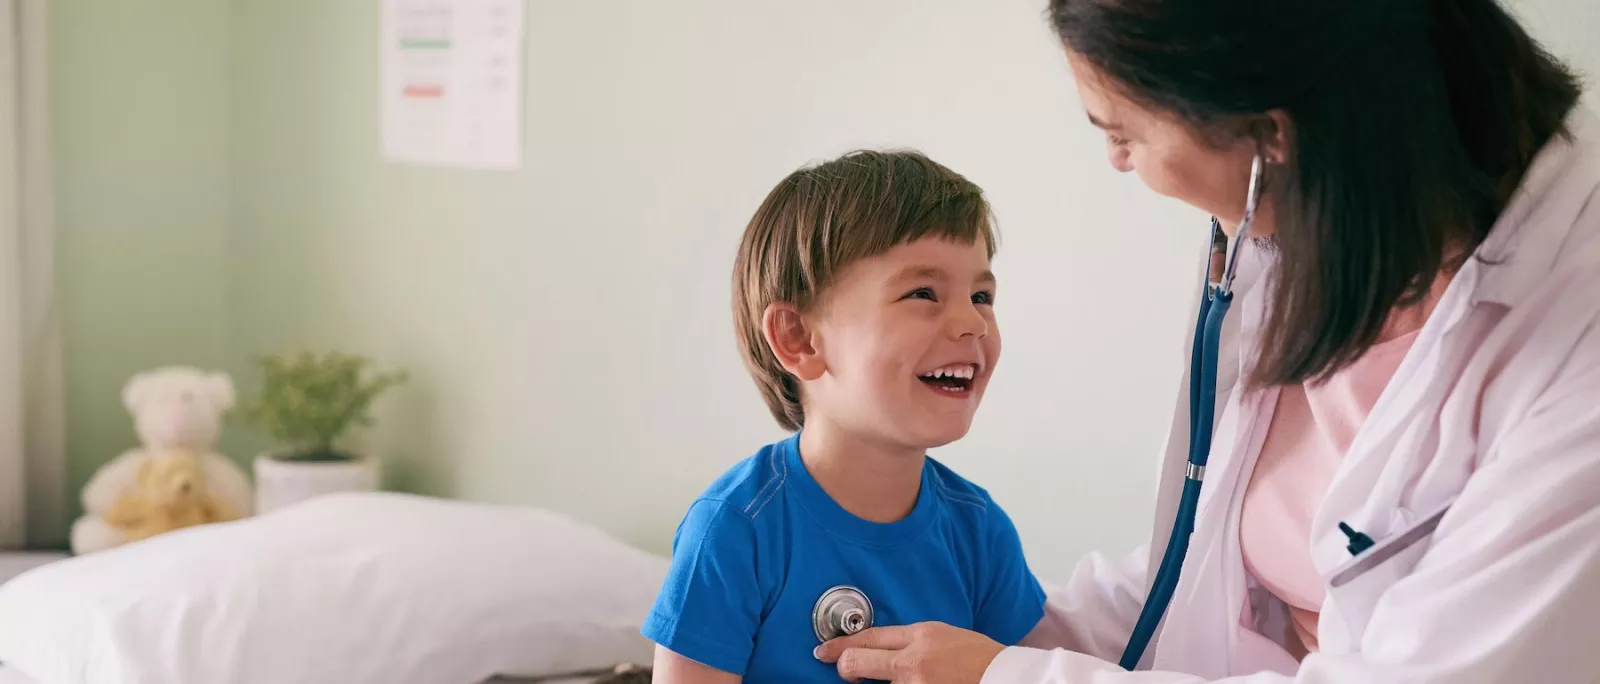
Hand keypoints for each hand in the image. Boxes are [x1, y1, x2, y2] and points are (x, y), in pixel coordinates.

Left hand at [813, 622, 1003, 683]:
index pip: (868, 638)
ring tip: (899, 679)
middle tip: (846, 672)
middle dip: (846, 668)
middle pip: (857, 663)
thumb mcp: (943, 635)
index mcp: (920, 637)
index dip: (840, 646)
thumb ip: (910, 640)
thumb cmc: (980, 658)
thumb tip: (879, 647)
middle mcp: (913, 664)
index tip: (824, 652)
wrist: (1006, 679)